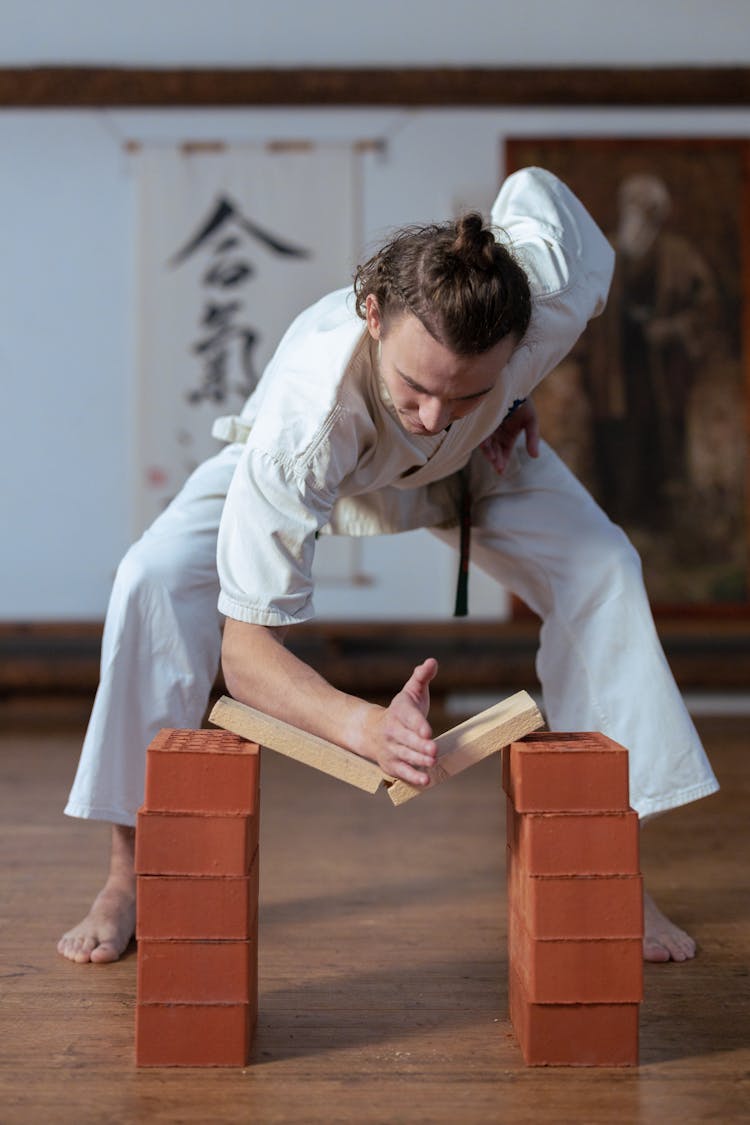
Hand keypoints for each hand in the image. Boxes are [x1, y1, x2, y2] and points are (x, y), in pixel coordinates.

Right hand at [367, 658, 438, 786]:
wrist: (370, 730)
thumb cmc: (402, 711)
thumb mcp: (411, 691)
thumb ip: (421, 677)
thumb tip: (432, 662)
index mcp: (400, 712)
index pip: (409, 718)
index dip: (418, 724)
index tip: (427, 731)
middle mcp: (393, 731)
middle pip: (407, 739)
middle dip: (420, 745)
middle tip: (433, 749)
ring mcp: (391, 749)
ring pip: (405, 755)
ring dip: (418, 760)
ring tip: (432, 763)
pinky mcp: (391, 764)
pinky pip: (401, 772)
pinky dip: (412, 777)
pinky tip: (425, 780)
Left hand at [480, 398, 539, 474]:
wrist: (513, 383)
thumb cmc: (523, 401)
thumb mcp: (531, 420)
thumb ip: (533, 438)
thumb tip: (535, 457)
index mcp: (508, 436)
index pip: (504, 453)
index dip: (502, 462)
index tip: (500, 470)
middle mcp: (497, 434)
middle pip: (494, 451)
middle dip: (496, 460)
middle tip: (497, 466)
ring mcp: (487, 427)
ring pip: (486, 444)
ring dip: (489, 452)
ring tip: (493, 457)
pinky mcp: (480, 420)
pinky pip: (479, 433)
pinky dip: (483, 439)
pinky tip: (486, 444)